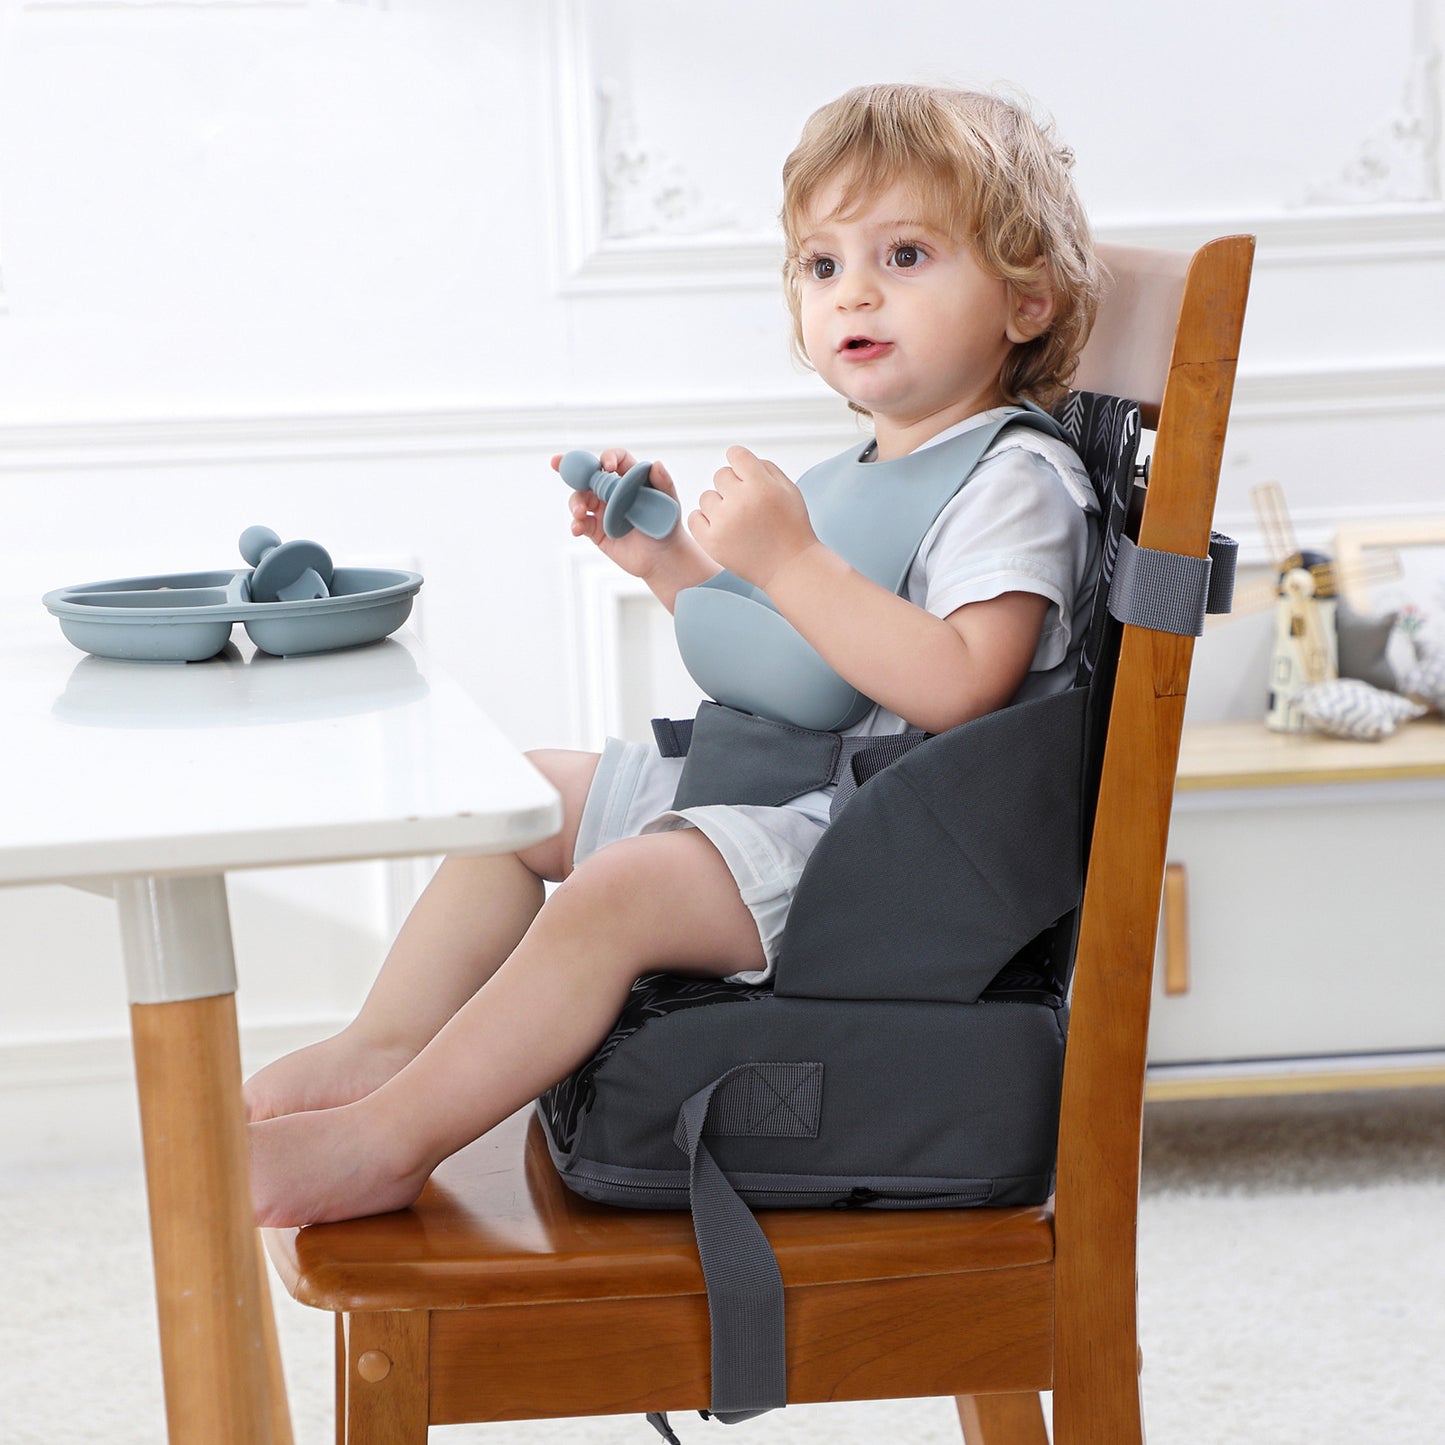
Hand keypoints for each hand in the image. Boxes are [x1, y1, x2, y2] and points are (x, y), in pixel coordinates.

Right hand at [553, 448, 682, 579]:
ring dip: (575, 502)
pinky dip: (576, 524)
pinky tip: (577, 528)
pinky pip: (580, 523)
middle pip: (588, 475)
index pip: (615, 460)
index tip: (606, 466)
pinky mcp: (596, 530)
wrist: (663, 559)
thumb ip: (663, 483)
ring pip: (580, 498)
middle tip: (557, 462)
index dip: (608, 458)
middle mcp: (612, 491)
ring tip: (580, 512)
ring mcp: (602, 510)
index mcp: (629, 479)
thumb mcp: (669, 503)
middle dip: (571, 467)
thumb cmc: (667, 527)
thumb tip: (656, 464)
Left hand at [689, 446, 817, 591]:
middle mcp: (740, 501)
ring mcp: (723, 522)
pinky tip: (722, 528)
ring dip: (719, 504)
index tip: (747, 475)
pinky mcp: (711, 542)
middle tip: (747, 505)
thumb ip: (765, 468)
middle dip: (733, 486)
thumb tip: (737, 459)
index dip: (741, 463)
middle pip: (721, 475)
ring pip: (706, 496)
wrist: (789, 568)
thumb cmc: (791, 527)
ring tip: (738, 521)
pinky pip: (695, 517)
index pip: (735, 454)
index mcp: (761, 486)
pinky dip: (705, 520)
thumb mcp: (790, 490)